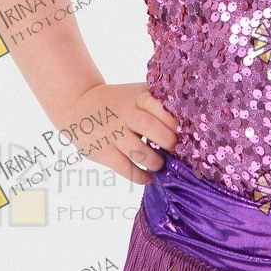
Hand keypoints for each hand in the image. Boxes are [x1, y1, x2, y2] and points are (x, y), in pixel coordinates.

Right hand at [56, 82, 179, 185]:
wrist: (79, 105)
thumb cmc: (118, 101)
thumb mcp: (135, 93)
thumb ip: (157, 101)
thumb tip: (191, 116)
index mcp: (137, 98)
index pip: (159, 106)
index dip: (174, 121)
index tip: (185, 132)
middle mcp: (124, 114)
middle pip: (150, 126)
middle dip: (168, 141)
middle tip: (175, 150)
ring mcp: (112, 133)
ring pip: (138, 150)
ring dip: (155, 161)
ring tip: (160, 164)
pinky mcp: (102, 151)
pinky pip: (125, 168)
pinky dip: (140, 176)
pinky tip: (148, 177)